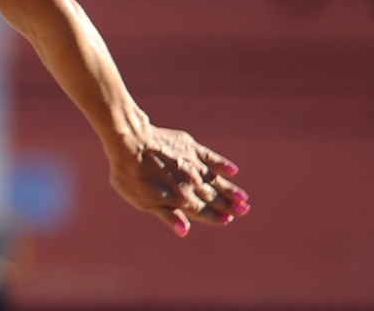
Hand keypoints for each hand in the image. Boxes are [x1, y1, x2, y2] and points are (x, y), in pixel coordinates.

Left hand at [108, 124, 248, 236]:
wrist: (129, 142)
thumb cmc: (130, 174)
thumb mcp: (143, 201)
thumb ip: (167, 215)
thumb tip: (184, 231)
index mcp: (180, 198)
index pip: (202, 211)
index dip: (215, 216)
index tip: (228, 220)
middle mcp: (190, 183)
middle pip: (212, 196)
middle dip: (229, 205)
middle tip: (245, 210)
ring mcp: (192, 164)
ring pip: (215, 179)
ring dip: (230, 189)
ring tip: (243, 197)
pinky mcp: (189, 147)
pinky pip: (210, 157)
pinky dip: (222, 164)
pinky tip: (233, 170)